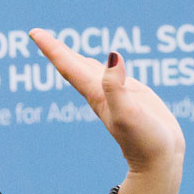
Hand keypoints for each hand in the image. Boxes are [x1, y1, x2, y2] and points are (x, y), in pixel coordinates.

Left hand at [30, 30, 185, 179]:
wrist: (159, 161)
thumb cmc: (144, 140)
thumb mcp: (129, 113)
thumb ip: (117, 87)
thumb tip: (112, 56)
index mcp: (95, 94)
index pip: (68, 66)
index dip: (51, 48)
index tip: (33, 32)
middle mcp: (101, 93)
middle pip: (73, 66)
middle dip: (56, 50)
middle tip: (38, 34)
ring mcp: (115, 95)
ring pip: (90, 71)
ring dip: (74, 58)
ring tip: (61, 47)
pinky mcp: (132, 97)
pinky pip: (110, 76)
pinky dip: (102, 65)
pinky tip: (103, 63)